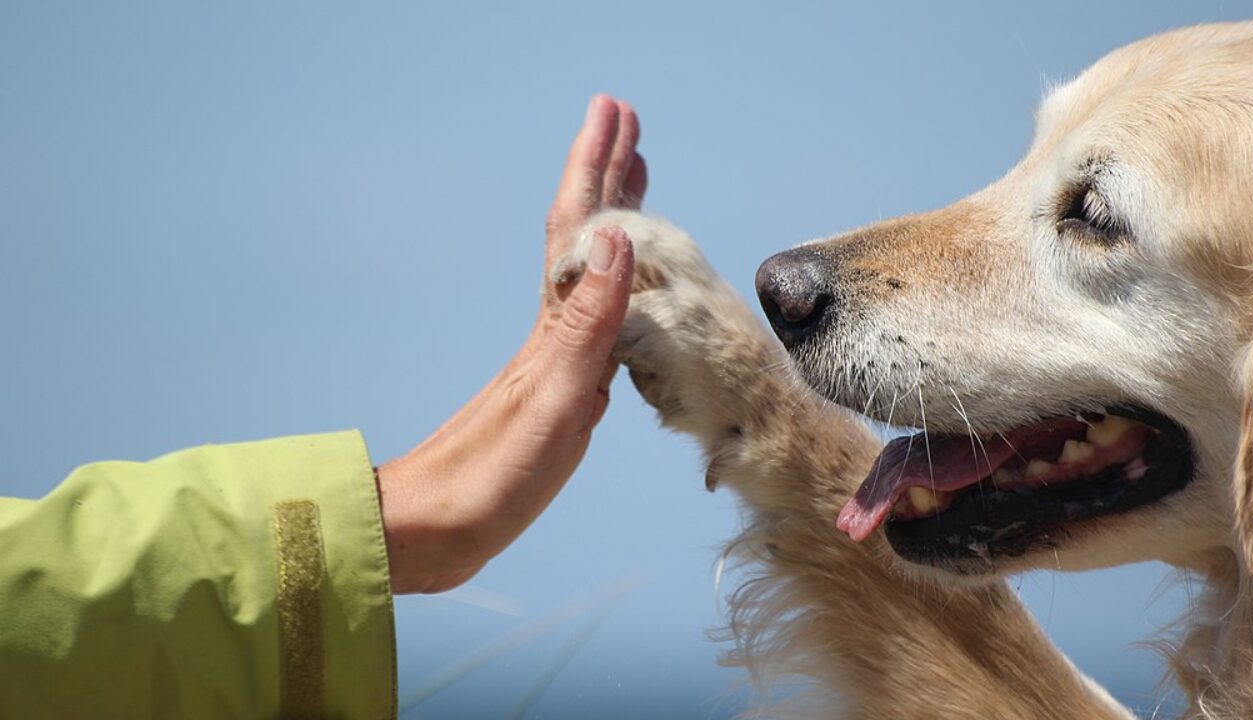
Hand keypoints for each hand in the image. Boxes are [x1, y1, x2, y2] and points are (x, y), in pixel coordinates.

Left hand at [376, 95, 646, 593]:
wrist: (436, 532)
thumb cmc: (491, 476)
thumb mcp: (553, 399)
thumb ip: (589, 323)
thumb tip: (620, 238)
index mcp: (554, 328)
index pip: (580, 229)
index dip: (597, 169)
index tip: (615, 113)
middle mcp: (553, 332)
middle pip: (583, 237)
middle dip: (606, 177)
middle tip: (626, 124)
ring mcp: (553, 359)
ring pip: (591, 271)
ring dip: (612, 222)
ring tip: (632, 184)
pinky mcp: (556, 391)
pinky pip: (597, 315)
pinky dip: (616, 286)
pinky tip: (622, 290)